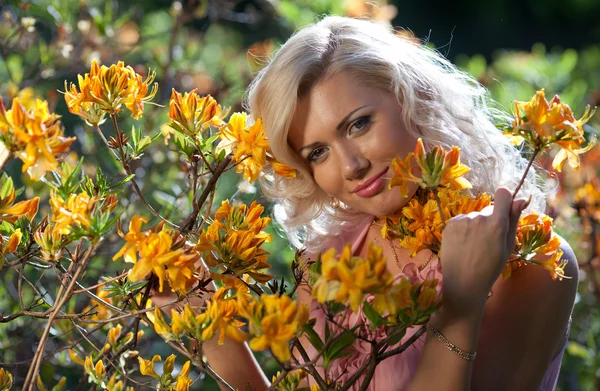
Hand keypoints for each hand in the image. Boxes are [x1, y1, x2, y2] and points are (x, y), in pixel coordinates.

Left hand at [438, 187, 529, 315]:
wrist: (463, 282)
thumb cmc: (490, 268)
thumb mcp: (507, 246)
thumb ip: (513, 220)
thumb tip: (520, 199)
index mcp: (497, 224)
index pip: (503, 194)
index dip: (505, 199)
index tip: (504, 207)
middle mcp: (479, 218)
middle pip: (488, 210)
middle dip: (490, 221)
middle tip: (486, 242)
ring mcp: (462, 220)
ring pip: (474, 217)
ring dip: (475, 226)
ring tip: (472, 247)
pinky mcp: (449, 224)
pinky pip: (461, 221)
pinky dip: (462, 229)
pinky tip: (462, 245)